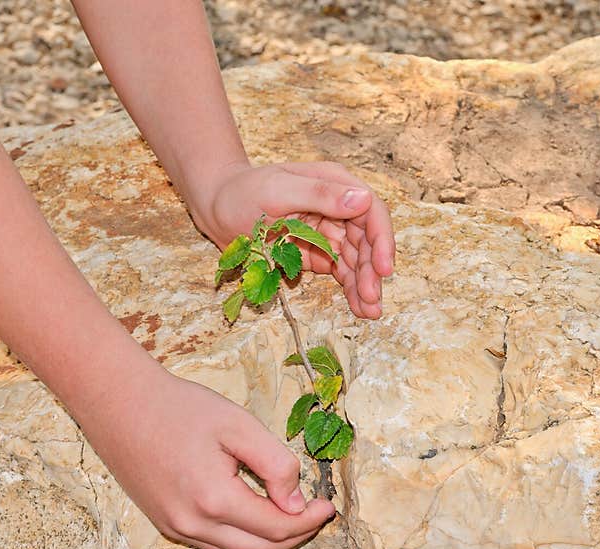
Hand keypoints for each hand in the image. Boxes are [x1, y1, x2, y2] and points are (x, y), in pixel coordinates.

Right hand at [80, 366, 335, 548]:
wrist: (121, 403)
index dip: (308, 520)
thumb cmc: (180, 408)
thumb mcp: (238, 425)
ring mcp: (175, 527)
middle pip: (259, 548)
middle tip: (315, 513)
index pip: (276, 527)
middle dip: (295, 535)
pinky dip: (242, 537)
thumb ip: (275, 464)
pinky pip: (214, 544)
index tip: (328, 506)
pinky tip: (256, 514)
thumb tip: (297, 502)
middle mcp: (192, 524)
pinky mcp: (166, 523)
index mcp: (214, 499)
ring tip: (292, 514)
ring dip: (270, 539)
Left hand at [190, 161, 394, 319]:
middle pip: (367, 241)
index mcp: (335, 185)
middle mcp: (339, 209)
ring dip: (365, 286)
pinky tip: (359, 308)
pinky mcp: (318, 254)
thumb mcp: (279, 189)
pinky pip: (341, 273)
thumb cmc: (242, 191)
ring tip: (369, 313)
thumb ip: (321, 195)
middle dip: (372, 271)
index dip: (382, 240)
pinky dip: (351, 290)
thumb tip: (363, 200)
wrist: (216, 207)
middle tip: (372, 300)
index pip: (371, 211)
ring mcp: (329, 233)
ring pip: (357, 261)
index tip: (384, 268)